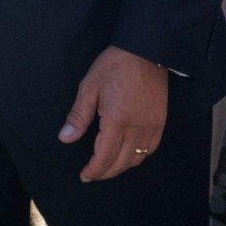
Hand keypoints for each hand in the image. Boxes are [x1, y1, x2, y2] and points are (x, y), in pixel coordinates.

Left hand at [59, 46, 167, 181]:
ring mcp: (151, 126)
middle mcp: (137, 127)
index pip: (105, 157)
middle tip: (92, 173)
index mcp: (117, 120)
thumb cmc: (114, 66)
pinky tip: (127, 153)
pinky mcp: (160, 122)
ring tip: (107, 165)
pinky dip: (138, 157)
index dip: (94, 170)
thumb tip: (65, 138)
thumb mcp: (89, 87)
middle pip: (121, 163)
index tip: (84, 175)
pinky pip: (150, 149)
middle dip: (105, 172)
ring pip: (137, 159)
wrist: (145, 50)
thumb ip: (78, 117)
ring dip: (121, 166)